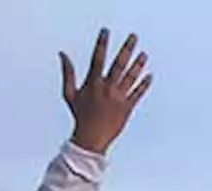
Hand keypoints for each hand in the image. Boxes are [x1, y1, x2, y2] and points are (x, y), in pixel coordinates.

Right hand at [60, 28, 152, 154]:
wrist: (91, 138)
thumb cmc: (80, 116)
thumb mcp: (70, 93)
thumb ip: (68, 73)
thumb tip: (62, 54)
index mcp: (93, 83)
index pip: (98, 58)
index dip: (102, 44)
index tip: (106, 32)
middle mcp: (107, 89)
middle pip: (119, 65)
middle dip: (126, 49)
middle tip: (133, 37)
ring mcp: (118, 98)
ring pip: (131, 78)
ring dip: (138, 65)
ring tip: (144, 54)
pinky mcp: (127, 108)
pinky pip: (137, 94)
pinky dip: (144, 85)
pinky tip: (149, 76)